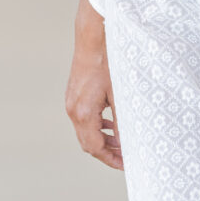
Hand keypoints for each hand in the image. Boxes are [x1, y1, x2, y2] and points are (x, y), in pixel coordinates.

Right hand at [65, 0, 123, 169]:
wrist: (93, 36)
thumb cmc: (108, 60)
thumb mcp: (120, 93)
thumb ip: (123, 120)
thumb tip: (128, 142)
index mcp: (83, 113)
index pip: (94, 148)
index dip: (110, 159)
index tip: (125, 164)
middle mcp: (73, 109)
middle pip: (88, 142)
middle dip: (107, 151)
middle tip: (126, 156)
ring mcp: (72, 101)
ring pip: (86, 130)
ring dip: (103, 138)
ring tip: (122, 142)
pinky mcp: (75, 93)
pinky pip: (85, 117)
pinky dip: (98, 125)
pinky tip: (111, 122)